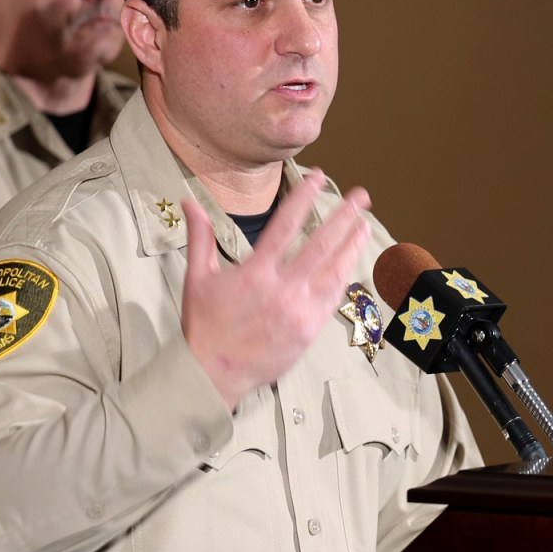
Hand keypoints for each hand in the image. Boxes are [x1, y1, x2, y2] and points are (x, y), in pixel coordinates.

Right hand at [179, 174, 371, 409]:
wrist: (213, 373)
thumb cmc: (204, 325)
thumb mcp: (197, 277)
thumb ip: (200, 237)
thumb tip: (188, 202)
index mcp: (255, 273)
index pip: (286, 225)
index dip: (303, 198)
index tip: (318, 178)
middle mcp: (282, 290)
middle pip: (321, 245)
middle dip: (343, 217)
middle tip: (361, 196)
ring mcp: (300, 311)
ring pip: (335, 271)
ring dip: (352, 245)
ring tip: (364, 223)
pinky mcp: (310, 330)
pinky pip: (333, 297)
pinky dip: (345, 275)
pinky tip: (352, 260)